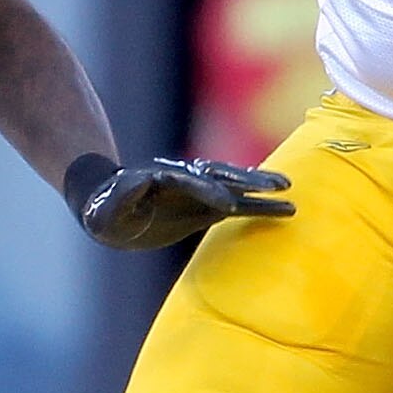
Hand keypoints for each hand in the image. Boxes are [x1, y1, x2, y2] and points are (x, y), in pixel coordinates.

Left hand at [69, 154, 293, 249]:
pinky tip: (285, 208)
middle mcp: (185, 182)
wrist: (111, 212)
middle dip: (247, 181)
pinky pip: (238, 205)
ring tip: (288, 188)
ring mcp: (198, 193)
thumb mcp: (104, 211)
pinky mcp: (206, 208)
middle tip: (278, 185)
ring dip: (260, 187)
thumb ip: (121, 197)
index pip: (189, 183)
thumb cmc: (104, 215)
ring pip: (234, 186)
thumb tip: (139, 179)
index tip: (227, 204)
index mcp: (162, 181)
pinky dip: (259, 206)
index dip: (207, 192)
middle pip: (219, 177)